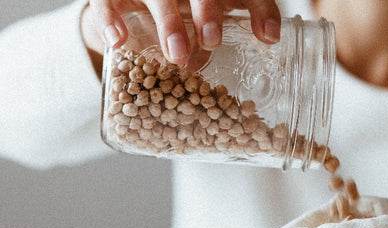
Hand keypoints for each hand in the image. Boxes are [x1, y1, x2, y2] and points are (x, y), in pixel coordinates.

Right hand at [88, 0, 280, 63]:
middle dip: (206, 9)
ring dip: (168, 20)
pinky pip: (106, 0)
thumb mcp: (218, 13)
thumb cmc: (189, 10)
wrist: (132, 3)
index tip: (268, 38)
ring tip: (177, 54)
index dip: (258, 8)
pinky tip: (120, 41)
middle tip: (212, 40)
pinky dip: (110, 19)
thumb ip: (248, 16)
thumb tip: (272, 38)